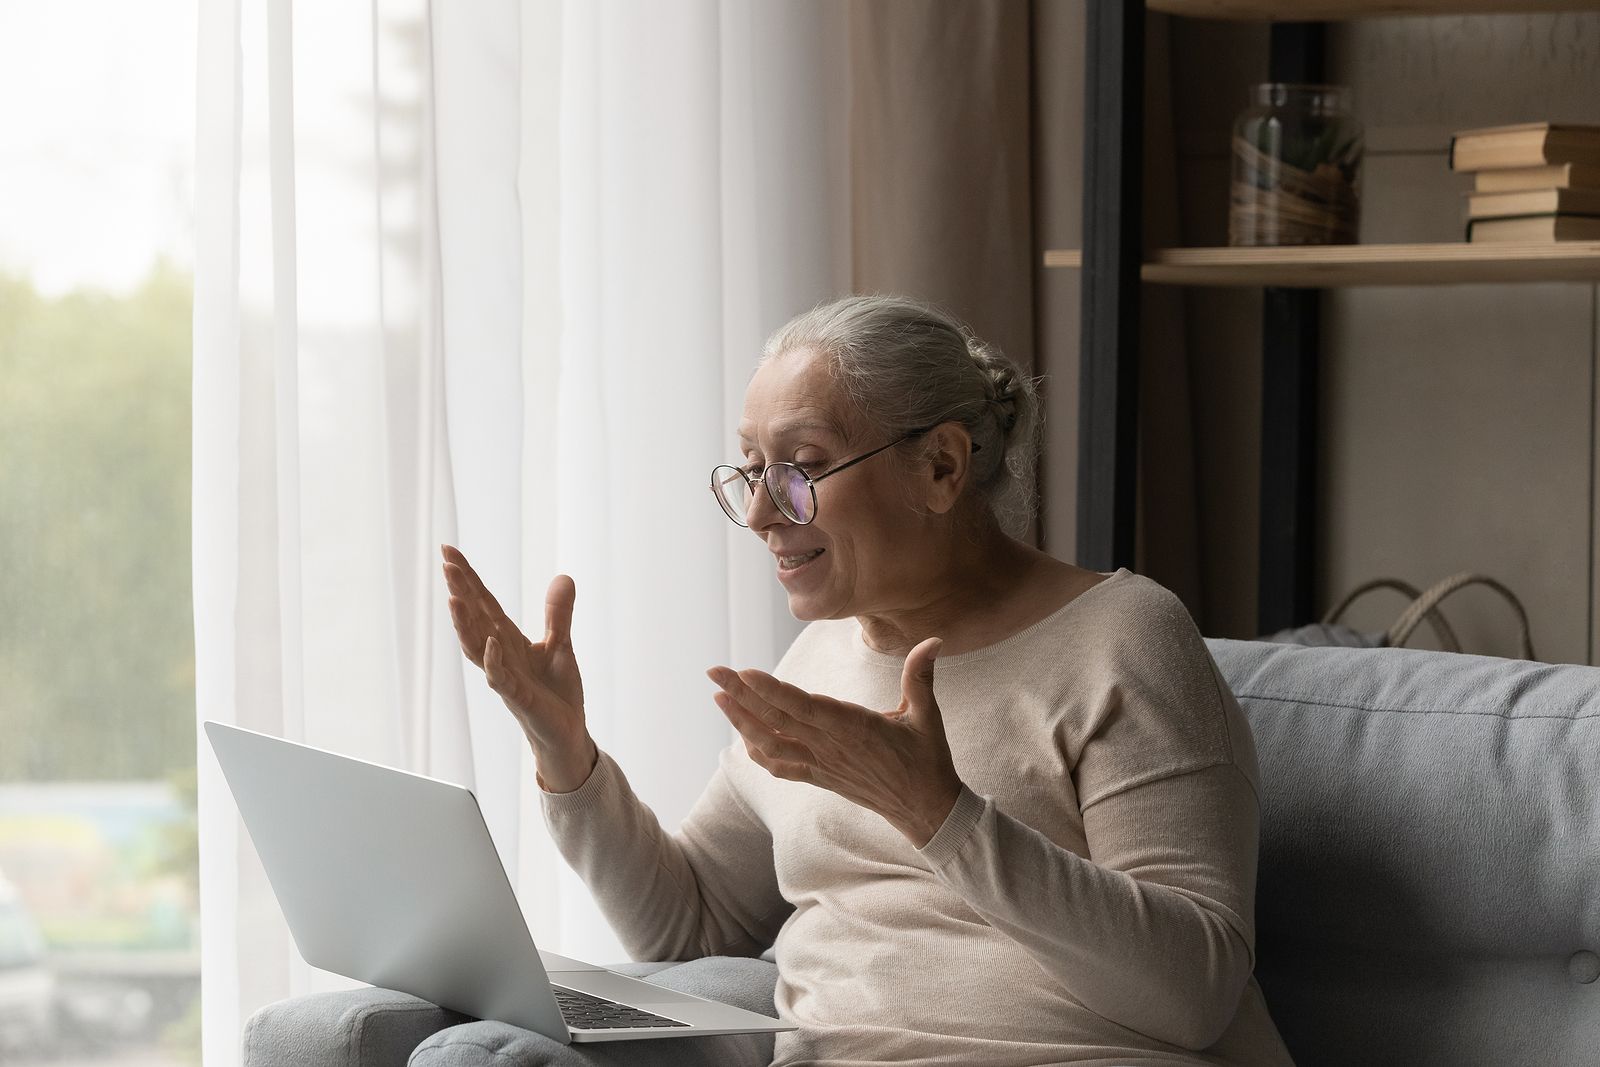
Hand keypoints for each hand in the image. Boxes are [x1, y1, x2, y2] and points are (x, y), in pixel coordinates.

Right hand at [441, 545, 595, 790]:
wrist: (567, 731)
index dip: (468, 578)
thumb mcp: (561, 645)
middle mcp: (500, 654)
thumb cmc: (556, 691)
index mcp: (509, 639)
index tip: (448, 551)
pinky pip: (501, 678)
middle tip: (446, 563)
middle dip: (461, 591)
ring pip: (477, 647)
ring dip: (466, 624)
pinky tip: (490, 641)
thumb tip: (563, 577)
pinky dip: (494, 661)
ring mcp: (506, 676)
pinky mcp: (519, 698)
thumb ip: (558, 613)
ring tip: (454, 597)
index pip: (484, 603)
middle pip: (476, 618)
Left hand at [707, 637, 962, 847]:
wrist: (924, 809)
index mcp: (854, 728)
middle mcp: (830, 747)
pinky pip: (781, 767)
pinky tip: (743, 735)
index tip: (744, 672)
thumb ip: (920, 675)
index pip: (803, 707)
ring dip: (742, 721)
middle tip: (714, 672)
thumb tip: (933, 640)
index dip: (771, 691)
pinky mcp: (820, 777)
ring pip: (772, 744)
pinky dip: (758, 752)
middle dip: (742, 695)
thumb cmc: (926, 759)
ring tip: (718, 698)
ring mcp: (821, 764)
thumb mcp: (927, 715)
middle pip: (777, 719)